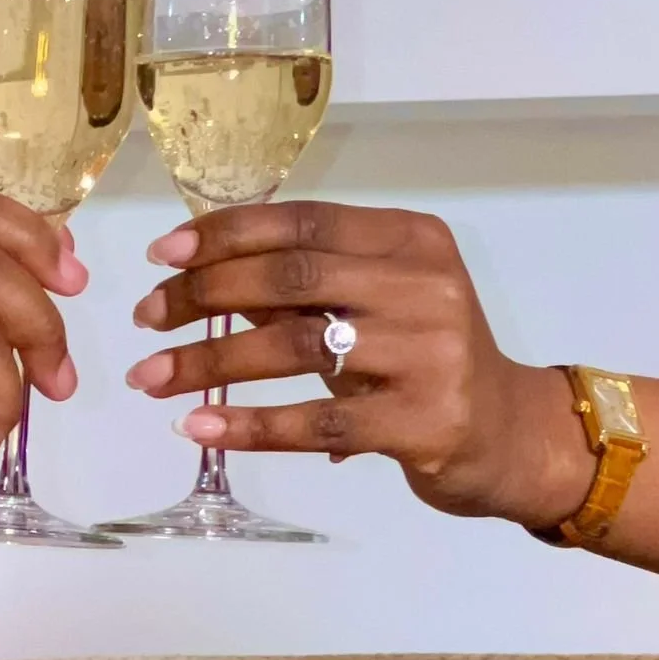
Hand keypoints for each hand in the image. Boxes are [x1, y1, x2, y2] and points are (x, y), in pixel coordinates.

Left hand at [125, 201, 592, 527]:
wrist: (511, 436)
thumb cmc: (430, 364)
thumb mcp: (379, 307)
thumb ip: (307, 288)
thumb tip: (201, 273)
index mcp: (412, 241)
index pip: (305, 223)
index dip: (227, 233)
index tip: (162, 254)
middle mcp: (426, 285)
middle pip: (294, 277)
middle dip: (205, 294)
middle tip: (147, 317)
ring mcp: (430, 353)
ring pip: (296, 346)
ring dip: (210, 361)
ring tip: (153, 377)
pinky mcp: (424, 421)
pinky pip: (319, 420)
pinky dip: (251, 423)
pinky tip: (199, 425)